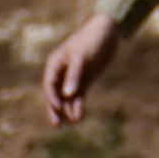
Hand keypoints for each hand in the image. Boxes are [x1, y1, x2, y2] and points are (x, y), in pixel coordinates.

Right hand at [37, 10, 123, 126]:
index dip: (52, 97)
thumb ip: (74, 76)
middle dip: (56, 110)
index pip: (49, 84)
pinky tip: (80, 116)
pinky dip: (79, 106)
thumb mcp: (82, 57)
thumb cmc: (91, 40)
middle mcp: (61, 72)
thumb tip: (67, 95)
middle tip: (57, 125)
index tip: (58, 108)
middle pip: (55, 94)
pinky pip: (79, 97)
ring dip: (69, 110)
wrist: (108, 32)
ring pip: (67, 98)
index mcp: (55, 63)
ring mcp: (73, 78)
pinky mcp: (84, 81)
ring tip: (74, 122)